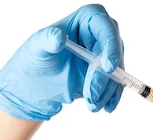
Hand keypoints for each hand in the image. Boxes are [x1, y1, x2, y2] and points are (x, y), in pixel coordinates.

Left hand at [0, 4, 123, 119]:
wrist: (37, 82)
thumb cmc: (35, 58)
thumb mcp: (37, 48)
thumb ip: (47, 40)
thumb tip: (59, 37)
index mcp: (86, 19)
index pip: (105, 26)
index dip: (110, 45)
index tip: (107, 67)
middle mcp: (100, 34)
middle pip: (113, 53)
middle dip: (104, 77)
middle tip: (91, 95)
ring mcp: (106, 55)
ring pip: (117, 72)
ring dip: (106, 91)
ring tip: (91, 105)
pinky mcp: (107, 74)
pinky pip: (116, 85)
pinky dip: (112, 97)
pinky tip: (106, 107)